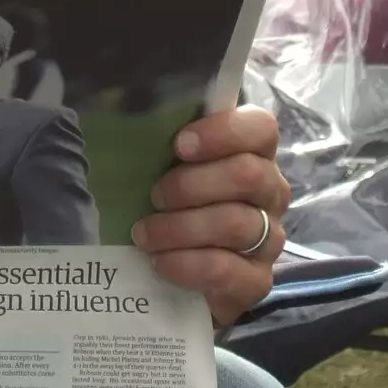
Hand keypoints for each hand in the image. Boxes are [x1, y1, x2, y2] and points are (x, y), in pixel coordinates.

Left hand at [131, 105, 288, 327]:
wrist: (177, 278)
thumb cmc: (170, 205)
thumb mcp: (164, 166)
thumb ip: (160, 139)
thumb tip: (118, 106)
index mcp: (253, 154)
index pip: (261, 128)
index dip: (222, 132)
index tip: (179, 145)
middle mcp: (270, 192)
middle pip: (247, 174)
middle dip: (190, 184)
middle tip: (154, 196)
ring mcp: (268, 238)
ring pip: (235, 223)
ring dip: (180, 227)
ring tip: (144, 234)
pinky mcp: (257, 281)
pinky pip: (226, 269)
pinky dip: (186, 264)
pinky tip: (160, 262)